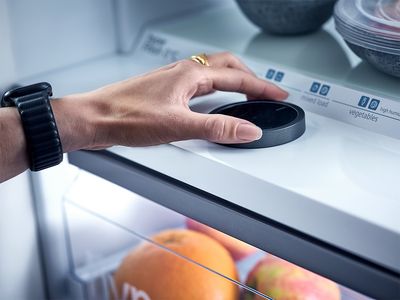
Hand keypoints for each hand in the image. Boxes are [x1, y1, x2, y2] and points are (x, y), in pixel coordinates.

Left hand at [55, 52, 287, 150]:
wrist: (93, 119)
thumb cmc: (125, 116)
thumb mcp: (178, 125)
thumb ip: (216, 129)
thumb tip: (247, 130)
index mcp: (189, 74)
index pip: (237, 77)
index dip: (261, 87)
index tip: (279, 94)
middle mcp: (181, 72)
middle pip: (226, 66)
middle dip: (249, 77)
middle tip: (264, 92)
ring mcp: (172, 81)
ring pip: (211, 74)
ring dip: (232, 81)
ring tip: (245, 94)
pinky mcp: (164, 92)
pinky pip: (198, 85)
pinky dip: (214, 90)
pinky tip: (211, 103)